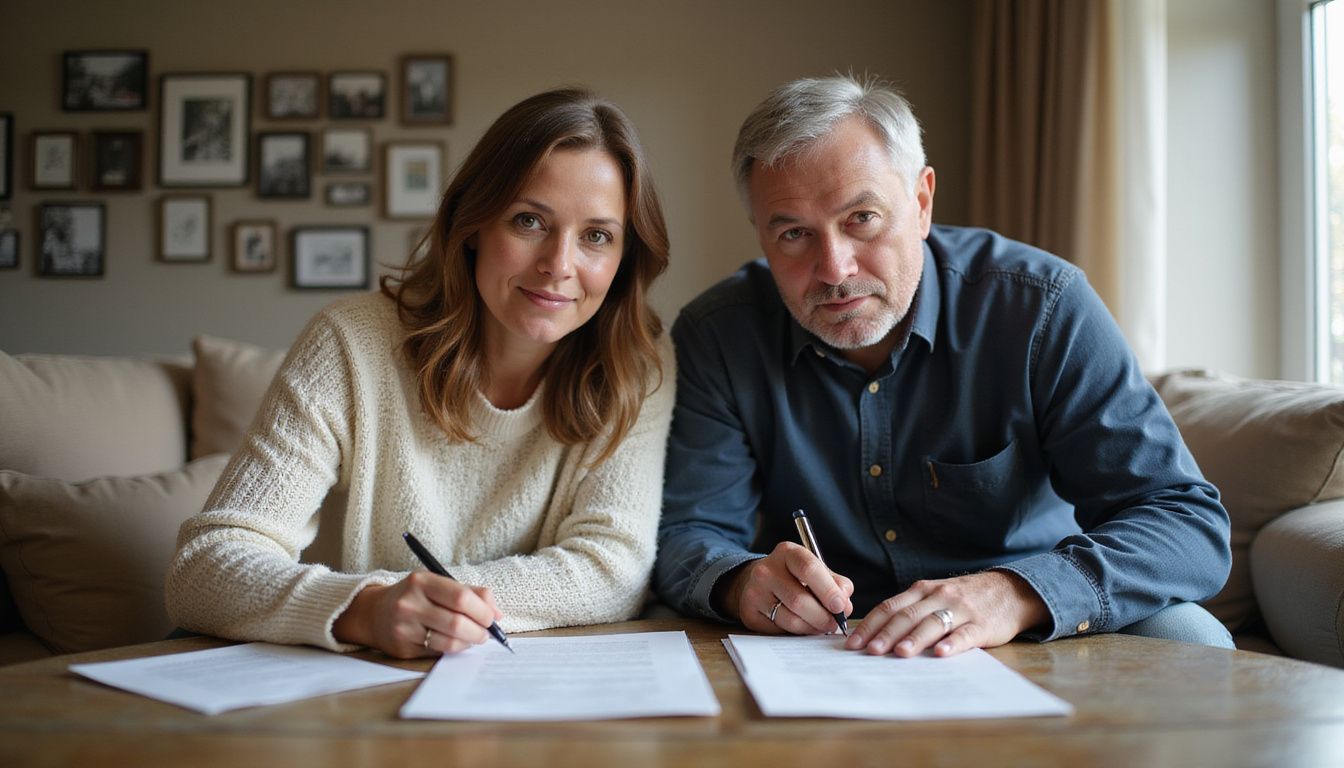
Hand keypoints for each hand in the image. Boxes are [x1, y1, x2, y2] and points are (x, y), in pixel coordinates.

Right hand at [333, 571, 502, 658]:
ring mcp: (404, 628)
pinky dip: (453, 649)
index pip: (460, 597)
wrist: (374, 613)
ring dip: (469, 642)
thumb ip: (470, 593)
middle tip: (487, 633)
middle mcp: (409, 604)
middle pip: (457, 622)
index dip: (482, 610)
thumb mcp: (437, 584)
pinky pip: (437, 653)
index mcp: (421, 582)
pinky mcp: (402, 648)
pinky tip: (456, 643)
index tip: (492, 617)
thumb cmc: (415, 596)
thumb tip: (498, 614)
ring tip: (474, 638)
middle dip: (480, 630)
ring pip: (448, 642)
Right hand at [717, 542, 853, 634]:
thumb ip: (836, 584)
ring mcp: (755, 592)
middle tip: (834, 623)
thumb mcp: (816, 571)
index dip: (828, 590)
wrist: (756, 582)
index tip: (841, 606)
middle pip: (800, 599)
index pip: (809, 569)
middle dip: (823, 616)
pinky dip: (798, 632)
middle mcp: (766, 570)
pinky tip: (803, 625)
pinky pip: (780, 630)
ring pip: (791, 619)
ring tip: (821, 626)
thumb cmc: (794, 577)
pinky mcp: (749, 613)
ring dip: (812, 627)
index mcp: (787, 553)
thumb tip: (845, 606)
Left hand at [845, 570, 1047, 656]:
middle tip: (870, 651)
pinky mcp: (982, 624)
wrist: (1009, 591)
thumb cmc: (964, 598)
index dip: (870, 624)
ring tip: (899, 653)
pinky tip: (940, 653)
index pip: (890, 607)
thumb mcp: (935, 595)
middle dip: (886, 634)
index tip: (853, 642)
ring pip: (932, 623)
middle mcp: (938, 596)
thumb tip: (876, 634)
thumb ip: (911, 610)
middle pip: (907, 616)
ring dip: (914, 639)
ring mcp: (961, 609)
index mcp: (922, 590)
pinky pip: (965, 634)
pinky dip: (952, 643)